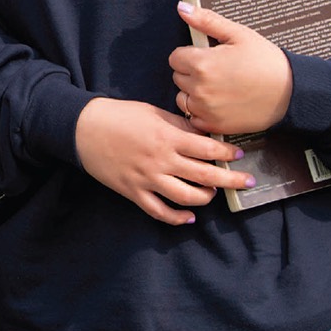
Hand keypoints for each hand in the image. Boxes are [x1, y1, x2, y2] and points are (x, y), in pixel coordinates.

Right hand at [73, 97, 251, 224]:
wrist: (83, 128)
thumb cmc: (118, 115)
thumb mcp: (152, 113)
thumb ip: (179, 125)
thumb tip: (204, 135)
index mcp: (166, 137)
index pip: (207, 148)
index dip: (227, 152)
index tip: (239, 154)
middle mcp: (160, 160)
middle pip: (204, 176)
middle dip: (231, 179)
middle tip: (248, 181)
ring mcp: (147, 179)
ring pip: (186, 197)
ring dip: (206, 198)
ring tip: (213, 193)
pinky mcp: (133, 192)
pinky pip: (159, 211)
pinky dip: (177, 217)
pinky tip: (189, 217)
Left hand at [170, 1, 294, 135]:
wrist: (291, 92)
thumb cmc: (266, 61)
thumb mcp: (238, 34)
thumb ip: (206, 21)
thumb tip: (182, 6)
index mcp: (202, 64)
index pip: (175, 57)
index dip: (190, 54)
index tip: (208, 56)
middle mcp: (199, 89)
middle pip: (178, 77)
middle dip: (192, 72)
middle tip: (217, 71)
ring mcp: (206, 110)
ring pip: (183, 98)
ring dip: (193, 92)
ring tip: (218, 87)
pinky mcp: (214, 125)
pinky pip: (193, 118)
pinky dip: (201, 111)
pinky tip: (219, 103)